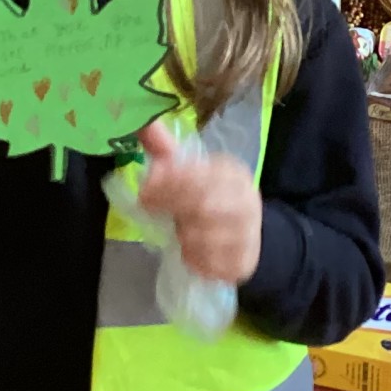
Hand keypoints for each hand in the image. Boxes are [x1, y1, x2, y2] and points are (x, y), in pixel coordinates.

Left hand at [137, 120, 262, 285]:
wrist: (246, 231)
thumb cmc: (210, 197)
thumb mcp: (193, 172)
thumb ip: (166, 153)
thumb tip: (141, 126)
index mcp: (233, 172)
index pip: (197, 176)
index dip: (166, 184)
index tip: (144, 192)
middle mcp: (247, 199)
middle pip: (202, 206)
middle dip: (171, 208)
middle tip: (151, 211)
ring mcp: (249, 232)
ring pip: (204, 237)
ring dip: (183, 236)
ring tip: (179, 232)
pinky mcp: (244, 262)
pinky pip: (210, 264)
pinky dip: (193, 259)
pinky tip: (189, 251)